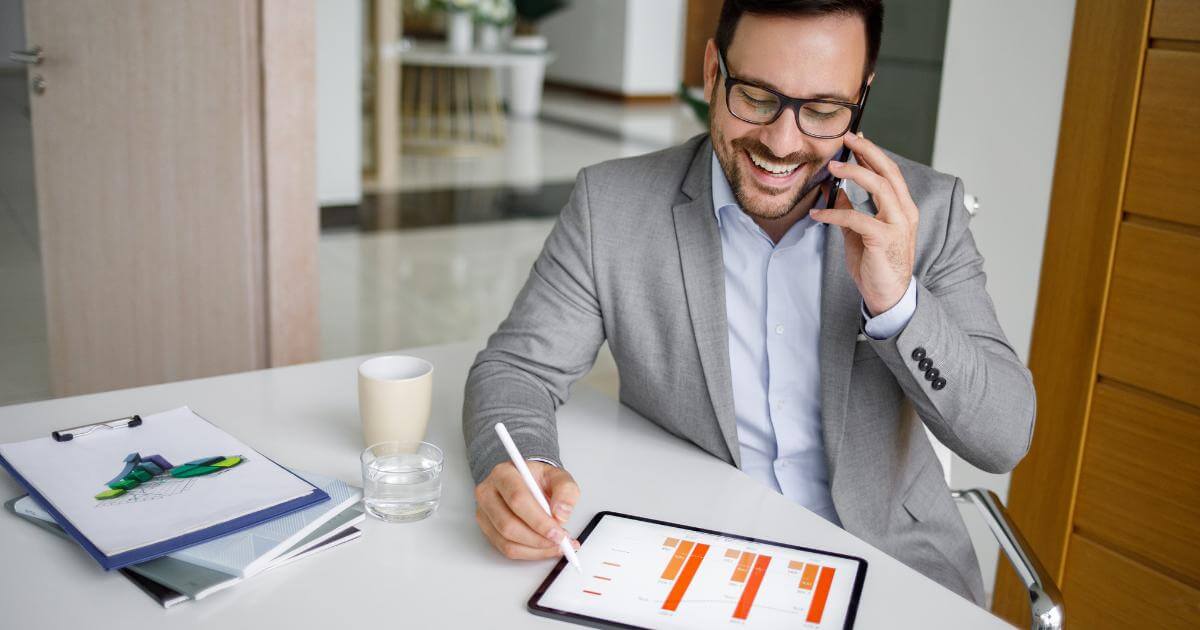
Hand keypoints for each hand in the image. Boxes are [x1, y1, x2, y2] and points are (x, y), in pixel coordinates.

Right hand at [474, 460, 580, 559]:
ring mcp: (485, 513)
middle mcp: (488, 493)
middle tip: (560, 541)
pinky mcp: (487, 530)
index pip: (517, 499)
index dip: (539, 520)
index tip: (558, 532)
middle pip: (508, 524)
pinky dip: (530, 553)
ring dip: (536, 549)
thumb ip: (565, 491)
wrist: (527, 483)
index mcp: (504, 474)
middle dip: (538, 538)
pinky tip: (545, 548)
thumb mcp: (558, 476)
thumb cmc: (538, 479)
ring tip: (556, 545)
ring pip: (507, 541)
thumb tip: (561, 514)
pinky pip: (507, 549)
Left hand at [810, 133, 916, 314]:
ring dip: (854, 173)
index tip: (855, 139)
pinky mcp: (884, 239)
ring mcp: (897, 225)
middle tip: (847, 138)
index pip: (889, 173)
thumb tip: (834, 189)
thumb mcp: (859, 232)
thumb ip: (850, 210)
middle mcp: (905, 213)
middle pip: (889, 172)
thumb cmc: (877, 264)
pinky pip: (857, 218)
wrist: (888, 296)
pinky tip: (817, 212)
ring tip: (833, 165)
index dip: (872, 153)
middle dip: (867, 152)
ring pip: (879, 187)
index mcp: (901, 208)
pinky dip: (835, 212)